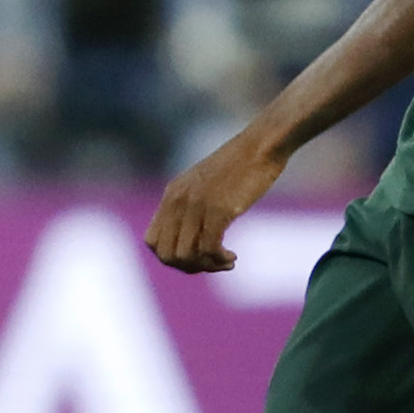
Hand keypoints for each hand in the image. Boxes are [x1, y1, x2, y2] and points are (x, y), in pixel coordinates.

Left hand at [147, 127, 286, 274]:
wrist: (261, 145)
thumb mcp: (204, 183)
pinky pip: (209, 248)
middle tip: (212, 264)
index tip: (196, 256)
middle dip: (189, 267)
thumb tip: (189, 233)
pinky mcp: (219, 209)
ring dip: (206, 266)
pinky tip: (232, 257)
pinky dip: (219, 260)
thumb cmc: (239, 166)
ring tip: (225, 262)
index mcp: (172, 194)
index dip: (171, 257)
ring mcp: (197, 205)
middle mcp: (178, 200)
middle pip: (166, 254)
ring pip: (186, 255)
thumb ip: (191, 204)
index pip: (152, 241)